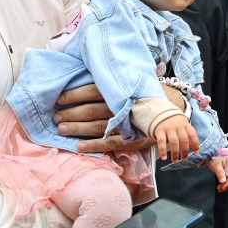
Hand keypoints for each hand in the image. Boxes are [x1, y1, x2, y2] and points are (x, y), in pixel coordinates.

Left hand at [56, 84, 184, 152]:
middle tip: (55, 117)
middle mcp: (123, 106)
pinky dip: (94, 146)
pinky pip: (111, 143)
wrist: (172, 112)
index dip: (75, 94)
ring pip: (99, 126)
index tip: (58, 98)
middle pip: (92, 109)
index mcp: (120, 90)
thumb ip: (109, 84)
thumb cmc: (143, 96)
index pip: (94, 90)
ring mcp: (128, 123)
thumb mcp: (129, 84)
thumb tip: (79, 80)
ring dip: (78, 128)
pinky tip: (79, 148)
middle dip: (72, 113)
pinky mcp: (133, 139)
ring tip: (61, 129)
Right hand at [154, 115, 198, 161]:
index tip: (196, 152)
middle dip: (185, 151)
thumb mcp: (183, 126)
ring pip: (174, 142)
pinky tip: (164, 157)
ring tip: (175, 160)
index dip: (196, 144)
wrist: (161, 112)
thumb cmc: (175, 122)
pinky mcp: (160, 131)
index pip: (192, 134)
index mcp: (185, 125)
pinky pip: (161, 141)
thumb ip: (188, 136)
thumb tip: (192, 148)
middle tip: (184, 159)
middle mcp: (178, 126)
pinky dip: (162, 150)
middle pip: (183, 140)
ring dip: (175, 153)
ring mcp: (169, 128)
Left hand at [202, 158, 227, 192]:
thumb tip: (223, 181)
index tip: (222, 188)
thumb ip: (220, 173)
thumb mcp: (216, 165)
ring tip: (220, 189)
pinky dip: (226, 184)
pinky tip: (222, 186)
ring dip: (227, 186)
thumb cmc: (214, 158)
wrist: (212, 153)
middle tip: (220, 190)